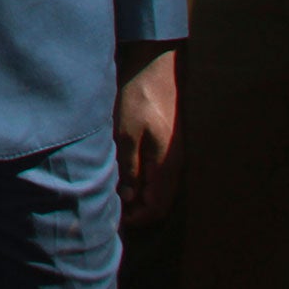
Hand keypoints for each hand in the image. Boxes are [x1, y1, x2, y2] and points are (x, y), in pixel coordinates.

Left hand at [115, 43, 179, 225]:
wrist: (157, 69)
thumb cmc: (140, 99)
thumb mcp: (127, 133)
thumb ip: (130, 167)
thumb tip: (130, 198)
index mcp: (167, 166)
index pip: (157, 207)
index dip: (137, 218)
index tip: (116, 218)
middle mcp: (175, 165)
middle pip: (160, 202)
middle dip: (138, 210)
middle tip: (114, 209)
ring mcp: (174, 155)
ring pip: (160, 189)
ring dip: (140, 196)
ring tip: (116, 194)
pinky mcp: (168, 145)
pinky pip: (158, 174)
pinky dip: (144, 182)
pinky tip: (126, 174)